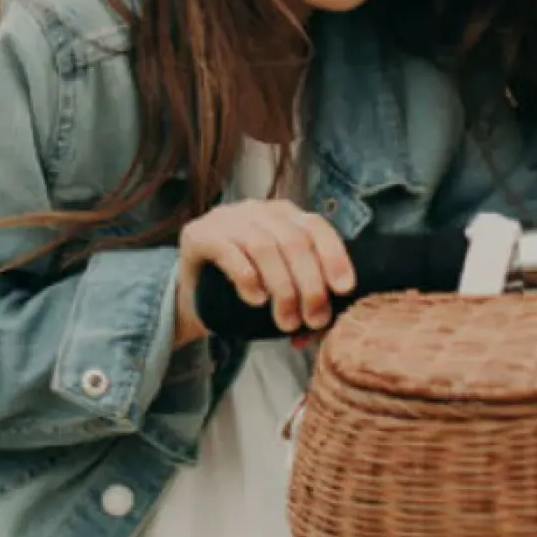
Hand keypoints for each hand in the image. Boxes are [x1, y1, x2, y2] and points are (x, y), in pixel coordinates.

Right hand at [175, 199, 356, 346]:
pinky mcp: (198, 234)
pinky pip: (228, 251)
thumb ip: (305, 297)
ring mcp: (226, 218)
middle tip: (314, 319)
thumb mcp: (280, 285)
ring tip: (287, 322)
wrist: (192, 292)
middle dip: (309, 284)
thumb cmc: (245, 290)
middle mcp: (257, 210)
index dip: (334, 256)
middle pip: (293, 241)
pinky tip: (256, 300)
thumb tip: (324, 326)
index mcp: (283, 215)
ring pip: (264, 246)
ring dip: (282, 287)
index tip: (344, 289)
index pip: (316, 227)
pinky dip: (248, 278)